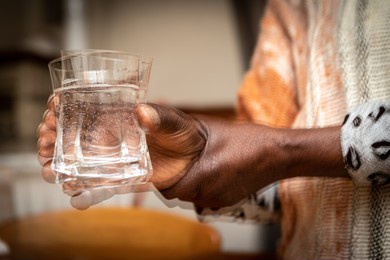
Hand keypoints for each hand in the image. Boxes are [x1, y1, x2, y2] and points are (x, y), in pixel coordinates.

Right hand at [36, 97, 206, 208]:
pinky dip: (83, 191)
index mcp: (118, 115)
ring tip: (49, 169)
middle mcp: (110, 135)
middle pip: (71, 134)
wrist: (196, 159)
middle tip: (44, 141)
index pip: (83, 106)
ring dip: (58, 164)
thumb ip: (160, 117)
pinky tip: (72, 194)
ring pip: (77, 160)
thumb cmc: (185, 134)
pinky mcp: (121, 177)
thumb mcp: (174, 122)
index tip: (52, 108)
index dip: (62, 106)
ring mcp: (113, 157)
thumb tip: (142, 113)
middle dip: (51, 136)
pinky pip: (97, 185)